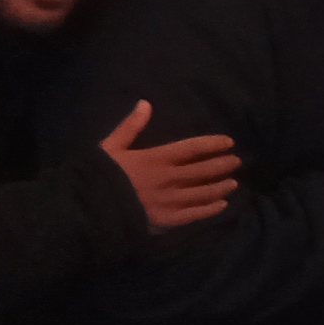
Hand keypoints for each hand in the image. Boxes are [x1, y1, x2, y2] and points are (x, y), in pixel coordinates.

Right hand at [99, 100, 240, 232]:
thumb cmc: (97, 175)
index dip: (213, 144)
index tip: (229, 142)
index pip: (192, 148)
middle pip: (203, 171)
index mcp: (156, 159)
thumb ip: (130, 126)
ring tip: (234, 183)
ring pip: (203, 193)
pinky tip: (221, 206)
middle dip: (223, 165)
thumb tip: (145, 103)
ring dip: (220, 187)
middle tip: (236, 162)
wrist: (86, 208)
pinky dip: (209, 210)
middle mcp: (169, 179)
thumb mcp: (110, 147)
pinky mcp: (166, 220)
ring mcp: (169, 201)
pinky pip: (193, 214)